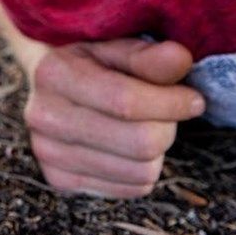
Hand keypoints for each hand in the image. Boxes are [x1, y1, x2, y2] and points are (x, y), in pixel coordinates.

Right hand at [23, 39, 205, 197]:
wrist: (46, 80)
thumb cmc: (88, 59)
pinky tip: (125, 145)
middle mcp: (42, 116)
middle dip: (166, 126)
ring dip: (156, 150)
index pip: (125, 102)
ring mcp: (47, 151)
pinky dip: (141, 170)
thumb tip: (179, 58)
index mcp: (52, 73)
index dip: (170, 103)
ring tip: (141, 125)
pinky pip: (131, 189)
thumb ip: (146, 55)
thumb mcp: (113, 45)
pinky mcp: (59, 180)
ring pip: (141, 171)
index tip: (192, 99)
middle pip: (139, 143)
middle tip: (164, 111)